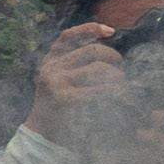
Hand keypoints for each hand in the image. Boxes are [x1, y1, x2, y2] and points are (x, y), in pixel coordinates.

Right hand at [28, 22, 129, 145]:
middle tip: (120, 70)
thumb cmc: (60, 105)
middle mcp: (51, 68)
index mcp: (50, 60)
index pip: (68, 36)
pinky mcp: (65, 98)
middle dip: (113, 57)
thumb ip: (76, 63)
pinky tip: (118, 96)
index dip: (90, 29)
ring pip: (98, 68)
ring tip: (120, 86)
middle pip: (92, 51)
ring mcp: (56, 82)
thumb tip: (107, 45)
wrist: (42, 135)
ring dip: (117, 76)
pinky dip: (114, 91)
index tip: (111, 32)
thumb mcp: (61, 79)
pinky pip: (99, 89)